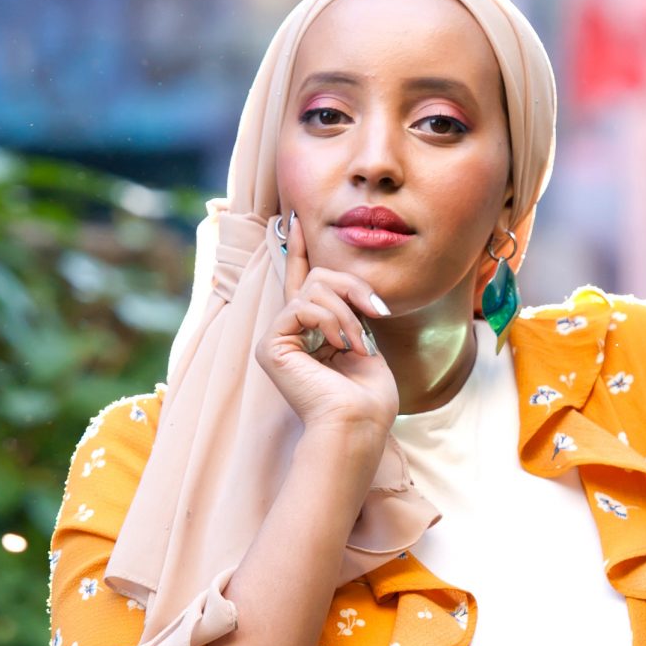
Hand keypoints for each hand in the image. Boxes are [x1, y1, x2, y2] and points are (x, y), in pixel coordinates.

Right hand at [257, 212, 398, 437]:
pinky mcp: (270, 345)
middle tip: (375, 313)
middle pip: (316, 277)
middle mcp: (290, 332)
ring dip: (346, 312)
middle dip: (352, 288)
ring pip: (313, 288)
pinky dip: (329, 321)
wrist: (358, 424)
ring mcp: (277, 338)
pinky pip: (301, 306)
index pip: (302, 282)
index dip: (298, 250)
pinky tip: (339, 345)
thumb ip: (349, 310)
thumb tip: (350, 288)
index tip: (297, 220)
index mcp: (312, 331)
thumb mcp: (365, 342)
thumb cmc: (368, 398)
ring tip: (357, 343)